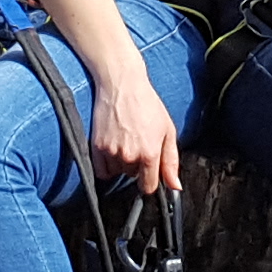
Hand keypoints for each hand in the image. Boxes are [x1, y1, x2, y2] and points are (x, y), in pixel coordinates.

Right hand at [90, 69, 182, 193]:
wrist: (122, 85)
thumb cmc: (147, 104)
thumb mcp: (167, 130)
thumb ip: (171, 161)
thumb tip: (175, 186)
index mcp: (150, 154)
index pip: (148, 186)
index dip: (150, 180)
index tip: (149, 172)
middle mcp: (130, 156)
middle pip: (132, 177)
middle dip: (135, 166)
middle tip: (137, 143)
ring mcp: (112, 152)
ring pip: (117, 172)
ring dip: (120, 163)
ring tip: (124, 141)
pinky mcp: (97, 147)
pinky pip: (101, 170)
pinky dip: (106, 164)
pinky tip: (113, 148)